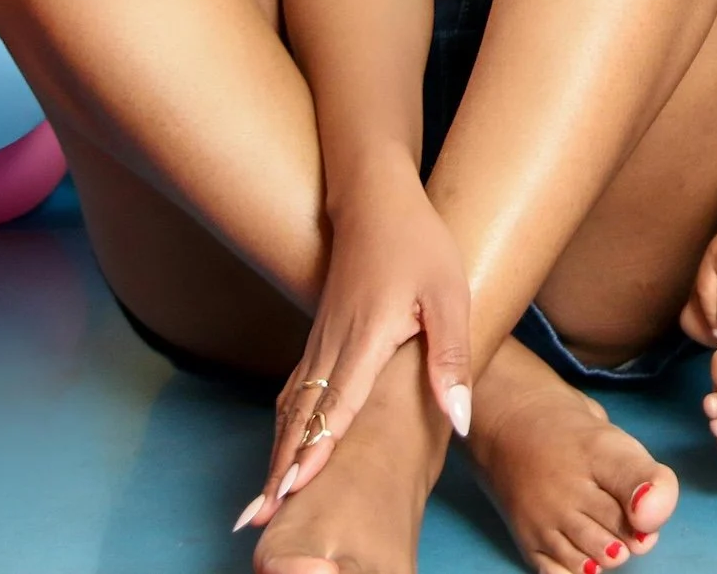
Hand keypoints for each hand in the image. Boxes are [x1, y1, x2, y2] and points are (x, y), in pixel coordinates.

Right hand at [245, 170, 470, 528]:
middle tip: (258, 517)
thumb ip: (452, 360)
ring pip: (294, 406)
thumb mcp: (451, 296)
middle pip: (303, 418)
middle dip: (281, 469)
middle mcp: (334, 345)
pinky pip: (296, 390)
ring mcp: (321, 340)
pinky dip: (285, 425)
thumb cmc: (418, 243)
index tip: (292, 492)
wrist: (375, 197)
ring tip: (262, 500)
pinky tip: (281, 447)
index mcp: (366, 338)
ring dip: (277, 452)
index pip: (337, 407)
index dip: (316, 452)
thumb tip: (458, 418)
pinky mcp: (321, 336)